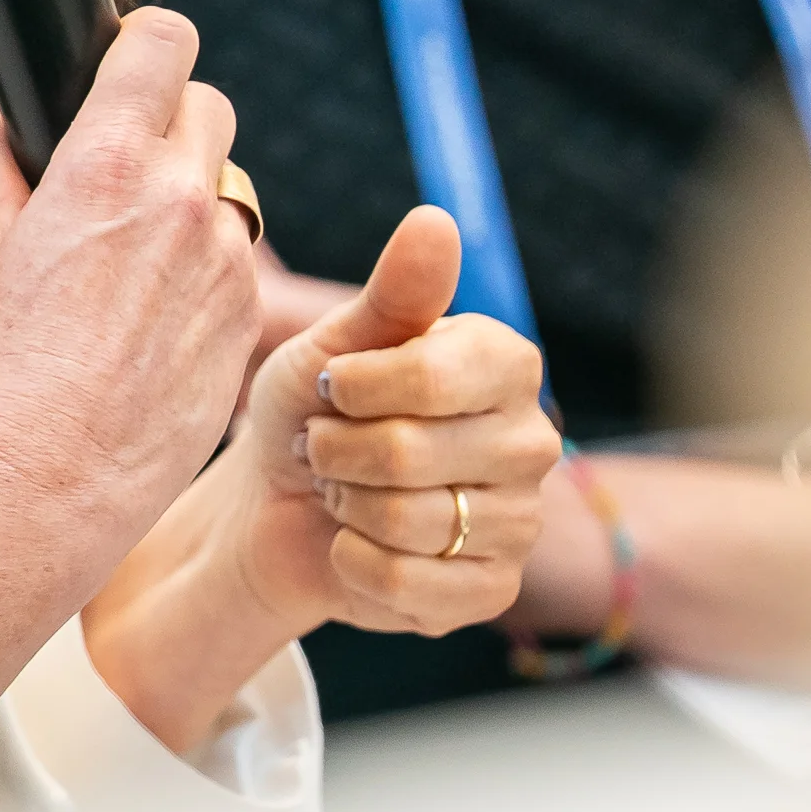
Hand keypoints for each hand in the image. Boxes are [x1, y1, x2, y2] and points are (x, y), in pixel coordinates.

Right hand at [0, 9, 259, 556]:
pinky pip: (235, 260)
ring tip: (132, 264)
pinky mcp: (250, 312)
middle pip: (208, 103)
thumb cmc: (12, 369)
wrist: (56, 475)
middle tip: (125, 165)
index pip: (164, 41)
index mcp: (108, 162)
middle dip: (170, 120)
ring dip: (189, 202)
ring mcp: (226, 257)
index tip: (128, 63)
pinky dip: (203, 270)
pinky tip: (153, 318)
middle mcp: (181, 197)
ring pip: (226, 187)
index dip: (145, 45)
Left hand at [231, 208, 557, 635]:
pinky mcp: (490, 590)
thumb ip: (392, 293)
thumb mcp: (335, 343)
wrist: (279, 503)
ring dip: (343, 504)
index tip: (332, 384)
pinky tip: (350, 543)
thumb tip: (435, 221)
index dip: (356, 384)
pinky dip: (353, 561)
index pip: (433, 374)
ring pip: (408, 521)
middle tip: (326, 445)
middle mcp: (531, 442)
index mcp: (505, 364)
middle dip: (337, 450)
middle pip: (411, 453)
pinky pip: (408, 582)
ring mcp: (519, 522)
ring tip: (340, 489)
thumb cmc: (316, 409)